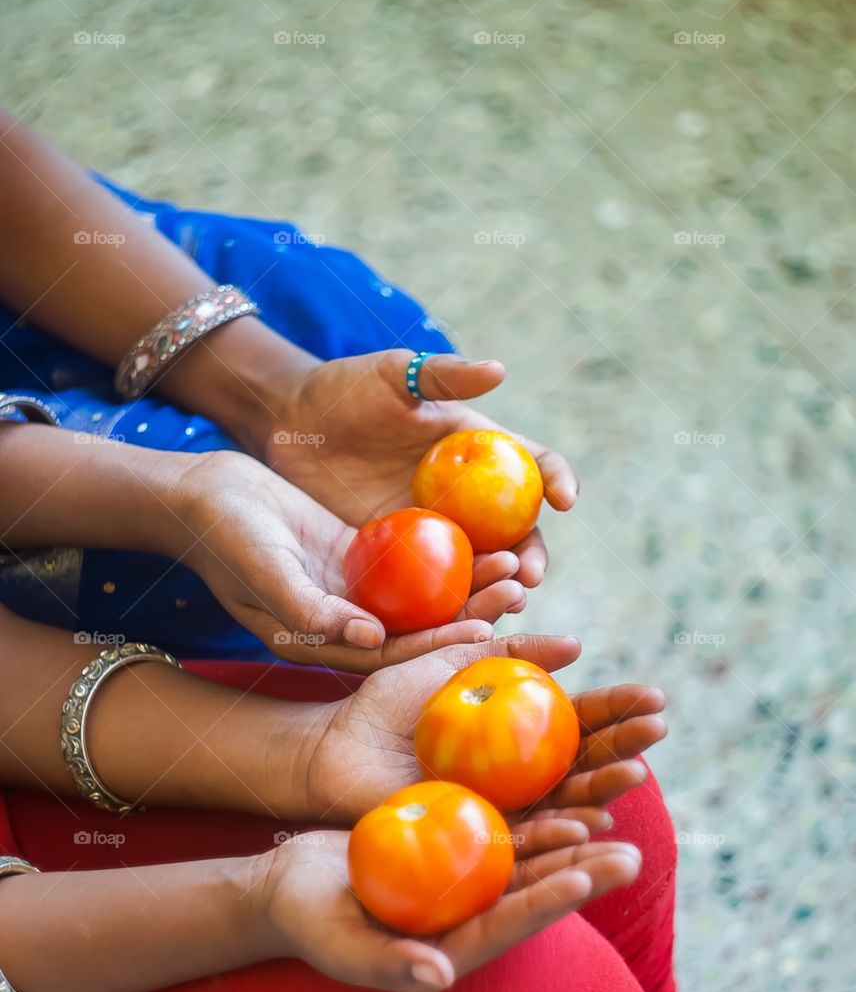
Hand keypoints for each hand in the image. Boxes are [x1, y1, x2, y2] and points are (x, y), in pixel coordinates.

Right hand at [170, 449, 525, 666]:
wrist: (202, 493)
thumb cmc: (224, 535)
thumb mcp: (265, 572)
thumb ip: (312, 609)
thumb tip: (370, 637)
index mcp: (317, 640)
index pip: (388, 652)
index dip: (435, 645)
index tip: (485, 633)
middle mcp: (340, 621)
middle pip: (415, 626)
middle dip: (466, 613)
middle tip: (515, 592)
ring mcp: (350, 589)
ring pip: (418, 594)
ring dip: (463, 583)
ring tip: (511, 565)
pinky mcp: (356, 556)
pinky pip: (407, 560)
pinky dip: (442, 554)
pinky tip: (482, 537)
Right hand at [256, 819, 641, 991]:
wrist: (290, 886)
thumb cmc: (308, 921)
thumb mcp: (340, 944)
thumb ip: (387, 964)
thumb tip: (438, 979)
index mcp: (452, 947)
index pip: (509, 924)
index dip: (548, 901)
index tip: (585, 878)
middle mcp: (471, 915)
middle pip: (535, 891)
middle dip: (584, 873)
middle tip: (632, 854)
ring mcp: (467, 884)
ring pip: (530, 857)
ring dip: (574, 837)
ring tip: (614, 821)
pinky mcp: (457, 851)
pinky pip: (505, 828)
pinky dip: (537, 808)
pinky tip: (566, 785)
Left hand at [262, 349, 578, 587]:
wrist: (288, 427)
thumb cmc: (344, 390)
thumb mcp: (391, 374)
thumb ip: (442, 374)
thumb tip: (499, 369)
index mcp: (478, 451)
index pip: (532, 466)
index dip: (557, 480)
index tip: (565, 500)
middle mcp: (467, 497)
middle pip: (516, 532)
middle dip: (531, 555)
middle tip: (527, 575)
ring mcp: (437, 531)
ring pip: (481, 567)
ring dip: (499, 588)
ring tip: (508, 602)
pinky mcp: (402, 559)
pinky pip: (435, 587)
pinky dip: (452, 606)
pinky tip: (459, 622)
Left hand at [303, 633, 666, 823]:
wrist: (334, 748)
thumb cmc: (386, 704)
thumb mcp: (448, 661)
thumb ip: (509, 650)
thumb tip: (576, 646)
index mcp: (521, 732)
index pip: (583, 720)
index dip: (619, 709)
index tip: (654, 698)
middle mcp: (521, 774)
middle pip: (586, 762)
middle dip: (626, 746)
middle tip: (657, 730)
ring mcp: (502, 809)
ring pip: (566, 803)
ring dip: (605, 790)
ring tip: (635, 772)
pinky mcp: (476, 840)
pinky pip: (524, 840)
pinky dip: (558, 832)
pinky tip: (587, 820)